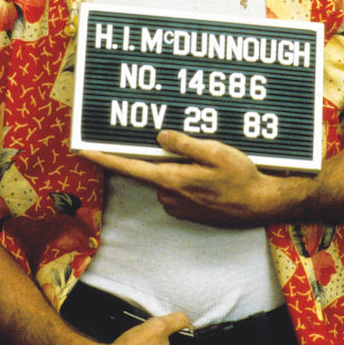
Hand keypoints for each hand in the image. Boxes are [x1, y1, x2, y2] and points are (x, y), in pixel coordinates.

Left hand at [78, 129, 292, 226]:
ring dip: (171, 164)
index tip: (81, 149)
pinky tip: (203, 169)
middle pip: (145, 169)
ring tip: (196, 153)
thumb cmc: (242, 178)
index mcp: (171, 179)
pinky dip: (182, 175)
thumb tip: (160, 136)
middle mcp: (169, 195)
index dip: (102, 157)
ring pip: (162, 176)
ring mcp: (178, 204)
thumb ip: (185, 145)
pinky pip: (176, 185)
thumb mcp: (216, 152)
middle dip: (145, 153)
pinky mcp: (188, 209)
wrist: (262, 206)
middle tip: (150, 135)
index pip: (128, 167)